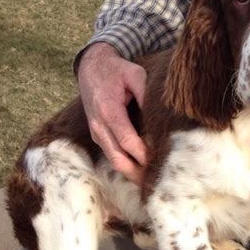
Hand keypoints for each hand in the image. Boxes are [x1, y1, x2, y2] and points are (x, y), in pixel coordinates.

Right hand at [78, 42, 147, 181]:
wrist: (91, 67)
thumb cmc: (116, 70)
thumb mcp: (135, 74)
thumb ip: (146, 94)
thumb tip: (158, 117)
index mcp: (108, 110)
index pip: (126, 140)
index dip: (142, 154)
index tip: (158, 161)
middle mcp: (99, 125)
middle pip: (117, 158)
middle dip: (136, 172)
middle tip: (155, 182)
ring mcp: (96, 132)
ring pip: (113, 160)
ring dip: (130, 172)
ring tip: (149, 181)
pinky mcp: (97, 135)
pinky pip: (111, 154)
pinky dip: (124, 164)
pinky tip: (139, 169)